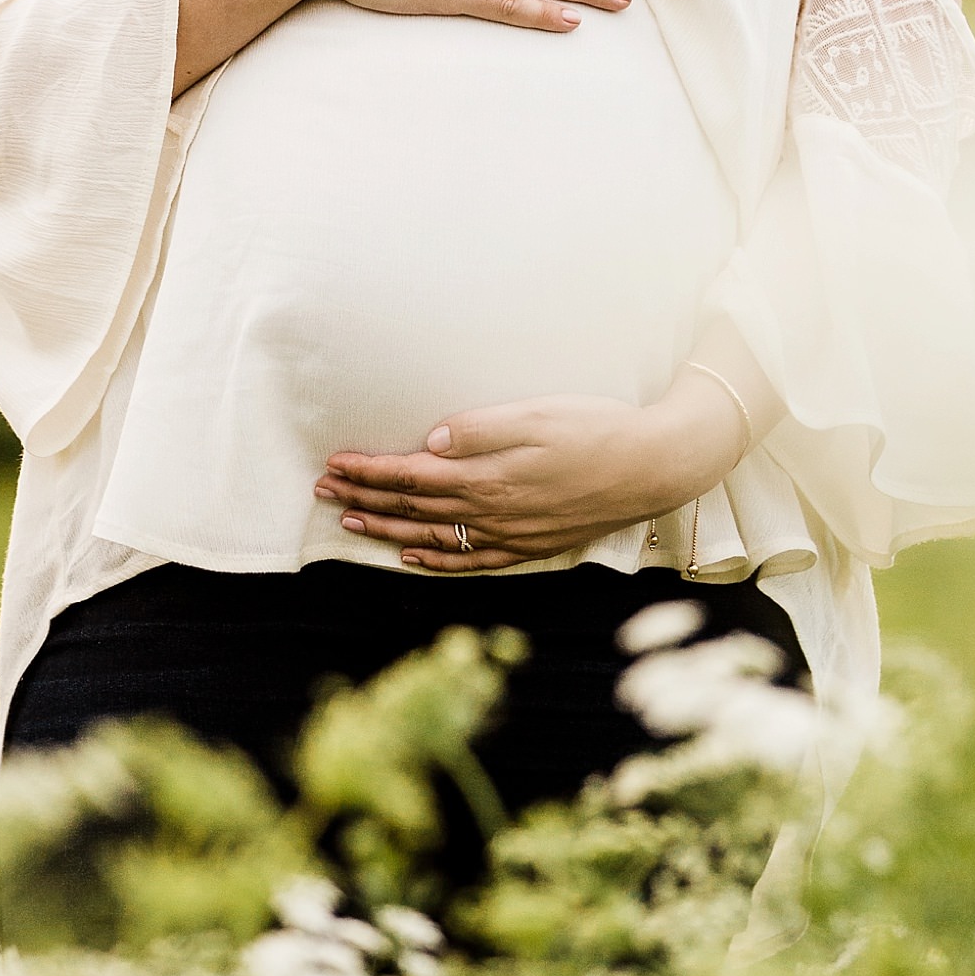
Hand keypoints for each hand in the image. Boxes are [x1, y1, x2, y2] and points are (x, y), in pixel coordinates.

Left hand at [316, 371, 749, 571]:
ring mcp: (510, 534)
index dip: (369, 470)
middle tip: (322, 490)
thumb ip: (481, 430)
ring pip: (433, 536)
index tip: (333, 463)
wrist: (651, 467)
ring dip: (387, 529)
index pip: (411, 476)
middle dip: (364, 498)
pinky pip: (471, 560)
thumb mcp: (538, 415)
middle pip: (413, 508)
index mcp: (487, 475)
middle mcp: (491, 511)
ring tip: (350, 521)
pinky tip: (412, 556)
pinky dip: (436, 560)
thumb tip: (430, 443)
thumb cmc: (596, 429)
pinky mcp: (529, 544)